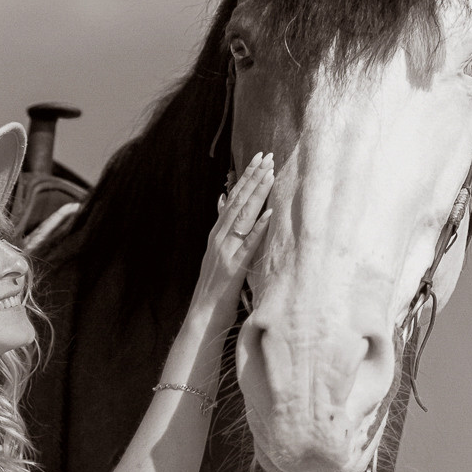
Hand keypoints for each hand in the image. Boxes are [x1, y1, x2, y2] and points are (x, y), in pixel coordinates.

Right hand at [189, 153, 274, 315]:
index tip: (259, 158)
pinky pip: (248, 245)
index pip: (234, 199)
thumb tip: (224, 201)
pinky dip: (258, 228)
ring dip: (257, 195)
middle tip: (267, 155)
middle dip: (253, 178)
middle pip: (238, 203)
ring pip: (242, 218)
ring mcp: (225, 252)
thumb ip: (221, 228)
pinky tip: (269, 214)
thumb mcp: (216, 253)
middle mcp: (219, 239)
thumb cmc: (213, 289)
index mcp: (217, 235)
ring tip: (269, 174)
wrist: (201, 316)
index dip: (246, 178)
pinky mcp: (234, 268)